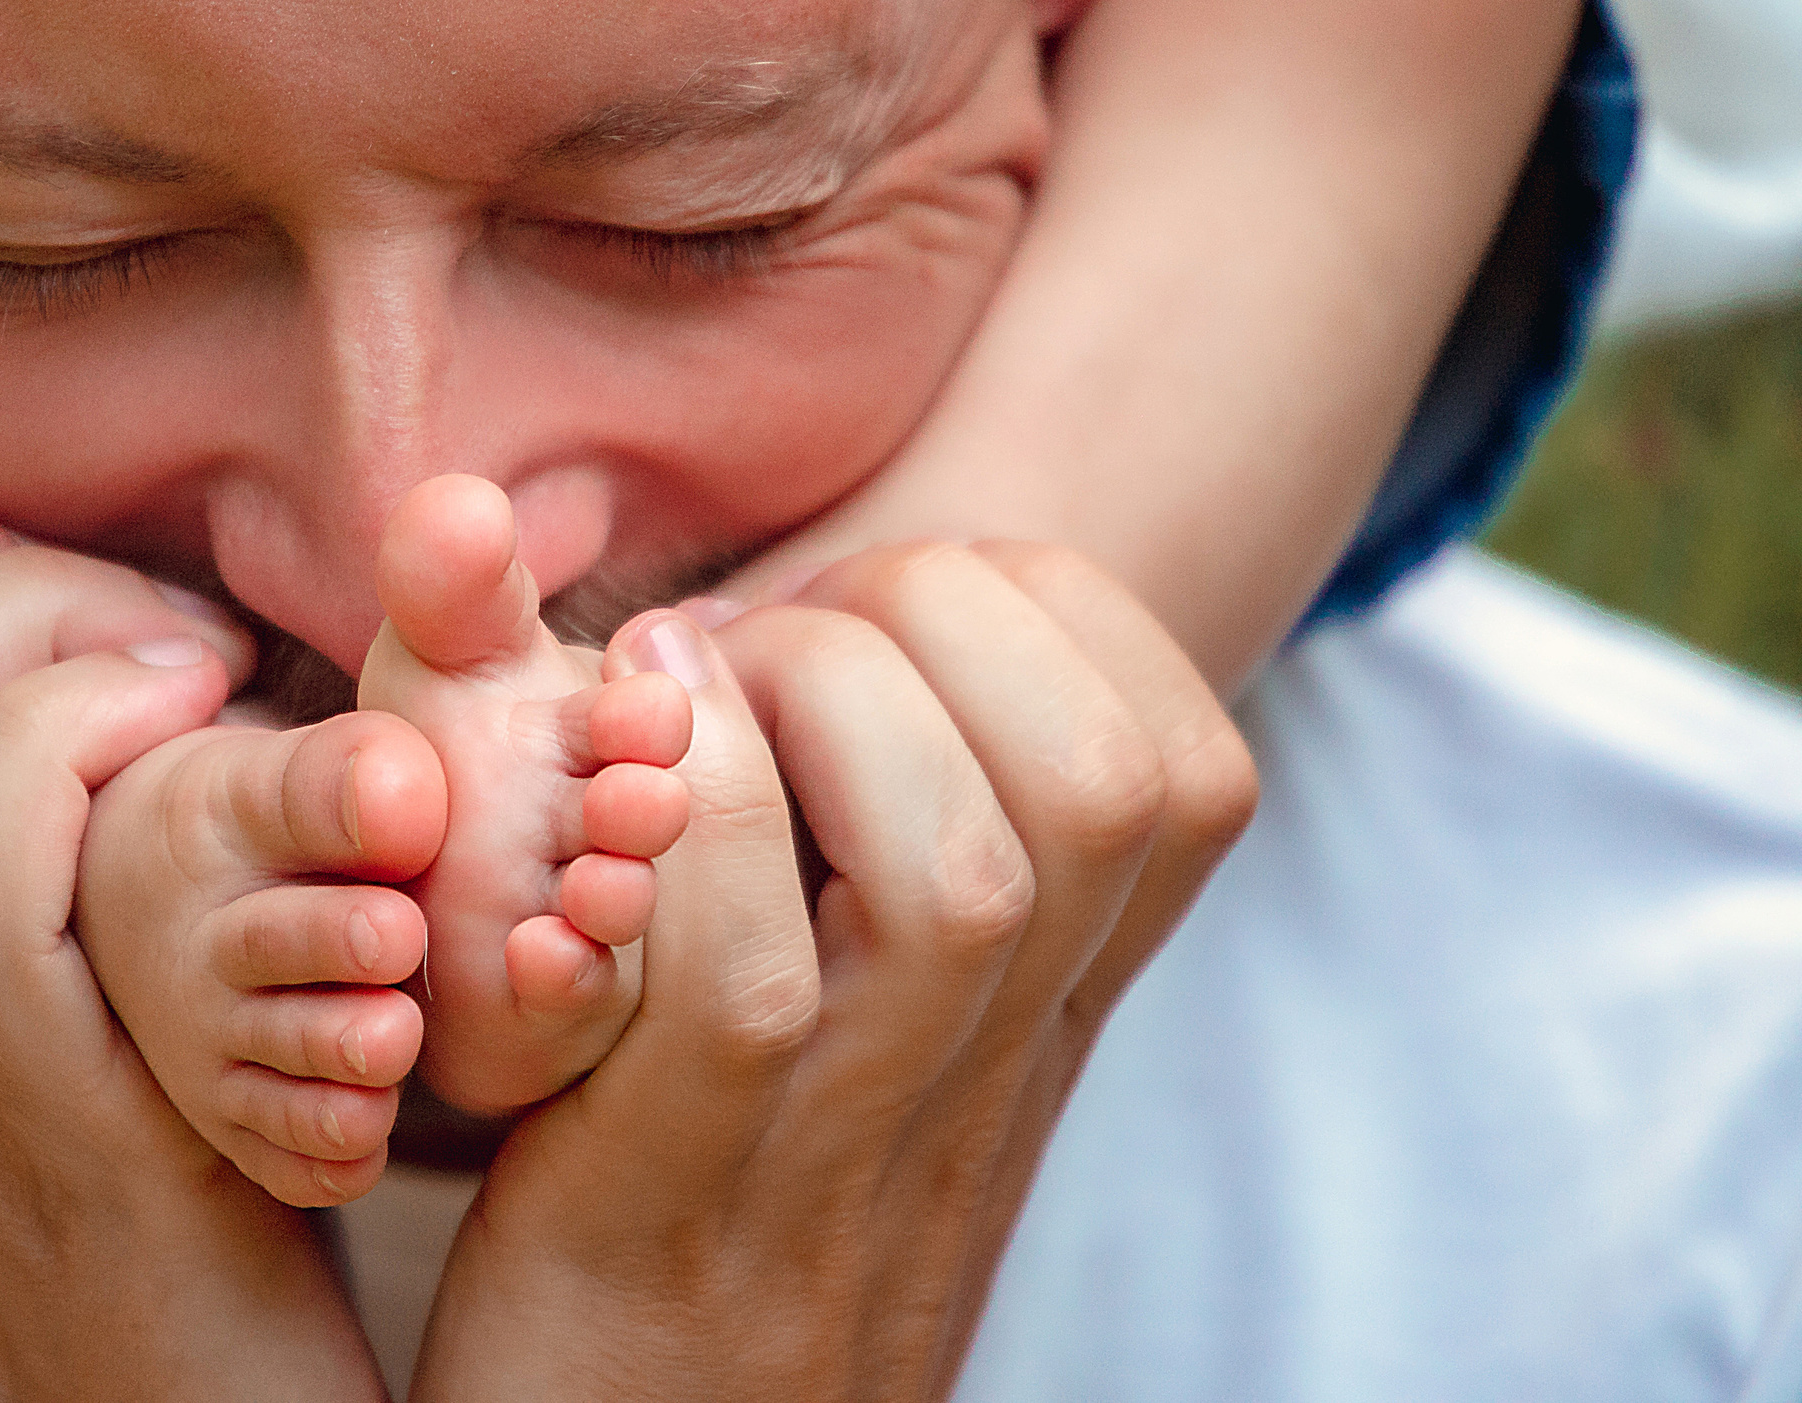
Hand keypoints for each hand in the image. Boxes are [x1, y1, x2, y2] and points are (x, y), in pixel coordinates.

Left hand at [413, 542, 1256, 1401]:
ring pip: (960, 876)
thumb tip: (864, 635)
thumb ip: (899, 874)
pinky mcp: (674, 1185)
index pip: (1190, 770)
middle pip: (1102, 786)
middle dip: (938, 616)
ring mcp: (844, 1137)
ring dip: (816, 703)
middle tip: (779, 626)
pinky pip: (741, 970)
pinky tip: (615, 775)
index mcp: (1039, 1019)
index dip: (1063, 613)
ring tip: (687, 686)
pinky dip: (691, 825)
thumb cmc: (719, 1207)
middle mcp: (983, 1074)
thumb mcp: (871, 1043)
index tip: (898, 598)